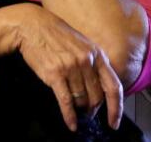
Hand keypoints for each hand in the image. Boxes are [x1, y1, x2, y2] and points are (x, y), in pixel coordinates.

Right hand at [13, 5, 122, 132]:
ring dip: (80, 110)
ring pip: (81, 100)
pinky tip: (71, 124)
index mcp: (97, 54)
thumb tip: (99, 88)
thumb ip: (93, 64)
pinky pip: (66, 102)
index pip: (113, 86)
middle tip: (88, 114)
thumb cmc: (58, 36)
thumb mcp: (83, 45)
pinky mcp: (55, 74)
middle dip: (93, 109)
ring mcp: (71, 68)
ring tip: (77, 113)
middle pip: (97, 97)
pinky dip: (69, 116)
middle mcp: (86, 62)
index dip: (116, 108)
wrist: (33, 26)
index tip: (114, 122)